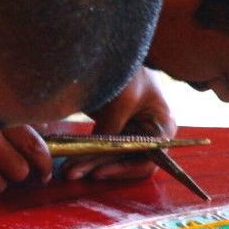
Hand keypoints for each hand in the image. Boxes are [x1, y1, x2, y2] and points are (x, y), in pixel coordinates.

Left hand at [61, 67, 176, 179]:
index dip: (124, 168)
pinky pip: (102, 151)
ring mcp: (133, 135)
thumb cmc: (129, 71)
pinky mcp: (116, 132)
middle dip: (98, 167)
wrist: (114, 55)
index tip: (99, 171)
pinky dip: (87, 155)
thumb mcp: (122, 98)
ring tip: (66, 170)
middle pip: (126, 162)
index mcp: (163, 127)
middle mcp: (150, 136)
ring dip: (89, 165)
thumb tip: (93, 152)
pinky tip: (69, 162)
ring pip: (112, 159)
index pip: (148, 160)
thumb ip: (111, 126)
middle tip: (72, 173)